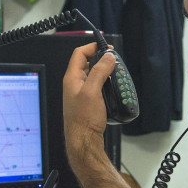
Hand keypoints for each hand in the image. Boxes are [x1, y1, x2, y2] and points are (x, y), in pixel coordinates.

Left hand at [63, 42, 114, 156]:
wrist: (84, 141)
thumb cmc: (84, 119)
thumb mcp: (93, 91)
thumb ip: (99, 72)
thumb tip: (108, 57)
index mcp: (71, 78)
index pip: (79, 54)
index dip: (92, 47)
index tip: (107, 48)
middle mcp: (74, 84)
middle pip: (86, 63)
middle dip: (100, 60)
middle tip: (113, 61)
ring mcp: (80, 93)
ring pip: (92, 75)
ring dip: (103, 72)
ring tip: (115, 74)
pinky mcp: (87, 102)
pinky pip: (96, 87)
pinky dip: (104, 84)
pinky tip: (111, 88)